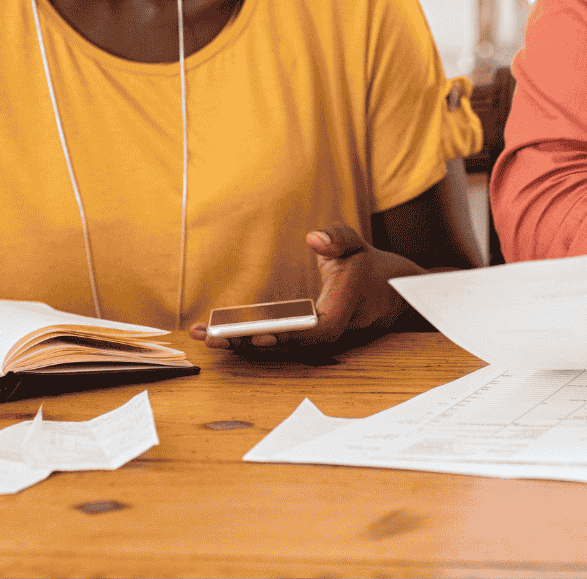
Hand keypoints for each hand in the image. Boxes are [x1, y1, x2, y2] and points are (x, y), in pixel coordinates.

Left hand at [190, 224, 421, 351]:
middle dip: (247, 343)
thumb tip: (314, 238)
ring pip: (274, 349)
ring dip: (238, 344)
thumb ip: (338, 238)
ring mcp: (312, 341)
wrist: (384, 292)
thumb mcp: (357, 244)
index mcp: (340, 314)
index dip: (286, 335)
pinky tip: (216, 334)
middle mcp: (324, 334)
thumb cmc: (365, 266)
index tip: (258, 336)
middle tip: (211, 337)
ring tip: (203, 335)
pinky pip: (273, 344)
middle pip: (284, 347)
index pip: (313, 332)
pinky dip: (244, 341)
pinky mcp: (301, 340)